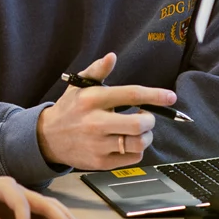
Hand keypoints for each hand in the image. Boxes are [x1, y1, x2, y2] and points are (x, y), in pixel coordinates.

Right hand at [37, 52, 177, 169]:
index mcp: (92, 99)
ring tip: (139, 130)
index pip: (131, 95)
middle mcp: (95, 122)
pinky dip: (137, 150)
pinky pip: (133, 157)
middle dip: (150, 120)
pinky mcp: (100, 162)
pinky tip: (127, 142)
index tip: (170, 97)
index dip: (155, 95)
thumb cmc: (70, 108)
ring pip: (138, 143)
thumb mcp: (79, 85)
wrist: (48, 138)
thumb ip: (97, 70)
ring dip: (146, 136)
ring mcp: (98, 145)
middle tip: (146, 117)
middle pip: (139, 125)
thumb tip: (112, 57)